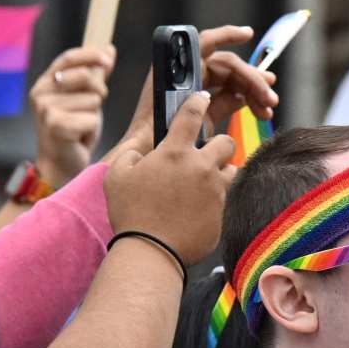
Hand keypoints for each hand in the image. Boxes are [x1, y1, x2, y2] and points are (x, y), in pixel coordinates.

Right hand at [32, 45, 115, 185]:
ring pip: (93, 101)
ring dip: (94, 116)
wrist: (60, 165)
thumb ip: (94, 75)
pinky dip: (92, 130)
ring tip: (81, 127)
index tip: (108, 60)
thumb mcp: (84, 98)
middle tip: (90, 110)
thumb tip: (108, 49)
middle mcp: (41, 93)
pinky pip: (91, 119)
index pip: (68, 58)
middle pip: (86, 77)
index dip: (91, 55)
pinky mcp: (56, 126)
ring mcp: (46, 110)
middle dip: (98, 93)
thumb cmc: (73, 131)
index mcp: (45, 83)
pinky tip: (79, 138)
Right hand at [102, 91, 237, 264]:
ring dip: (222, 173)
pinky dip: (217, 200)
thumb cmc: (129, 213)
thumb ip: (130, 156)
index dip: (197, 101)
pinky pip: (227, 199)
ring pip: (233, 171)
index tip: (202, 96)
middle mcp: (201, 167)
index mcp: (174, 152)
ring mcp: (216, 191)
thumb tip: (141, 154)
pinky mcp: (223, 213)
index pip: (191, 115)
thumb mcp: (116, 177)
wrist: (151, 251)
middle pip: (226, 141)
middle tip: (206, 155)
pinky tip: (201, 209)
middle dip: (219, 145)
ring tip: (206, 184)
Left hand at [117, 24, 279, 148]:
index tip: (248, 34)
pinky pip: (231, 99)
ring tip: (270, 107)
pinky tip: (261, 113)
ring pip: (233, 82)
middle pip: (227, 66)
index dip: (227, 35)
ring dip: (254, 92)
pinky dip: (248, 103)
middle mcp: (189, 77)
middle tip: (270, 97)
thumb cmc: (152, 136)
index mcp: (179, 70)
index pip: (205, 44)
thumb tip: (213, 83)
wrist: (149, 158)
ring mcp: (198, 93)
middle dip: (252, 79)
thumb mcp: (175, 114)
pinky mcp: (205, 110)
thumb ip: (194, 100)